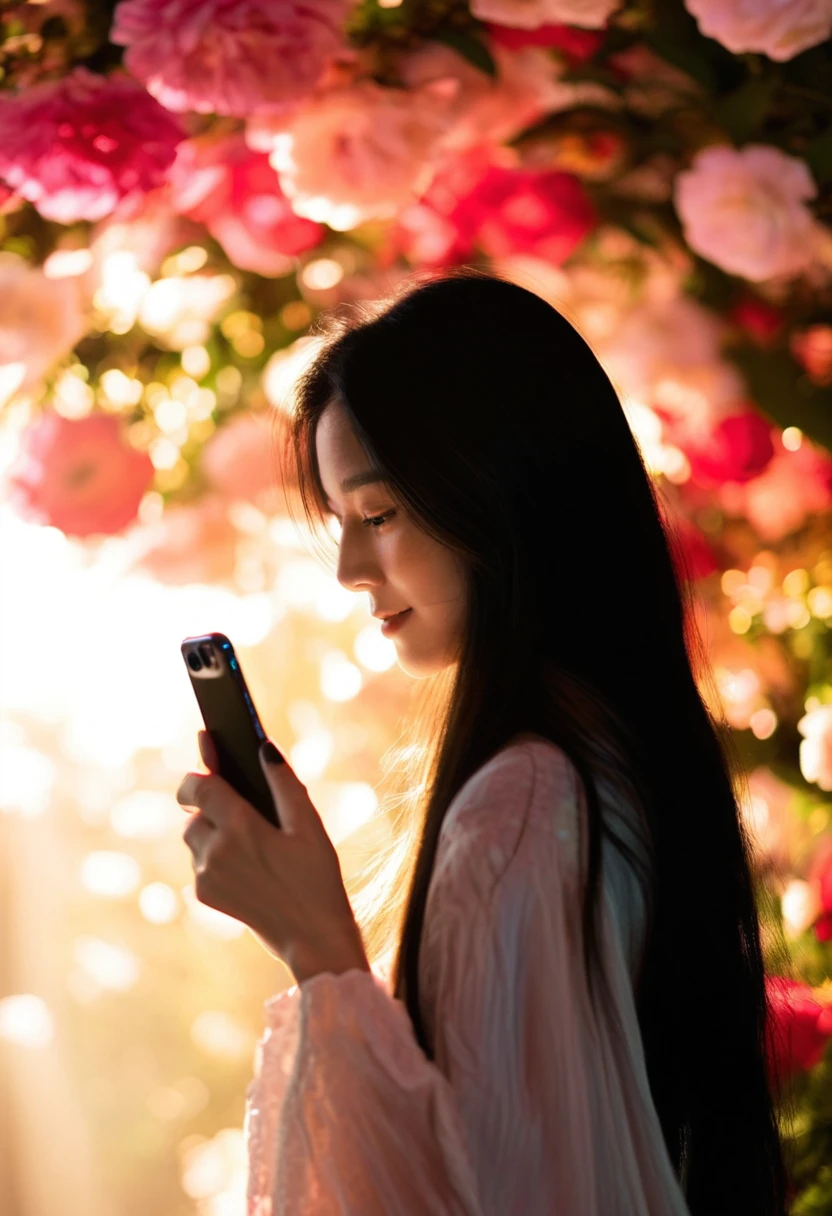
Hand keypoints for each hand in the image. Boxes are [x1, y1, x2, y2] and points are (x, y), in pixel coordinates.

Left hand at [176, 732, 369, 983]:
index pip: (198, 785)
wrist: (312, 936)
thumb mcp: (309, 825)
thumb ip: (284, 782)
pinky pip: (198, 862)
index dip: (199, 766)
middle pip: (193, 810)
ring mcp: (206, 876)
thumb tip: (264, 747)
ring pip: (193, 836)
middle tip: (241, 808)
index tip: (205, 747)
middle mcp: (215, 851)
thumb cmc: (317, 878)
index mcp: (241, 827)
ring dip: (212, 830)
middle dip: (210, 803)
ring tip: (251, 842)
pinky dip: (214, 855)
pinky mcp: (205, 895)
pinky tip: (248, 865)